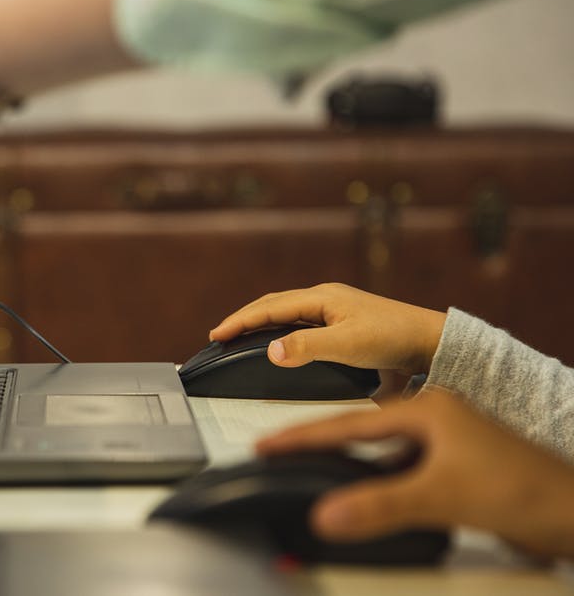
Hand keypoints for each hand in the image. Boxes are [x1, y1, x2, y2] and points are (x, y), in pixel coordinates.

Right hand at [209, 283, 446, 375]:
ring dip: (261, 323)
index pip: (268, 307)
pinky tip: (279, 343)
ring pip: (286, 313)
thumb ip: (306, 348)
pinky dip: (280, 330)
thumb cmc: (394, 338)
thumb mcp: (347, 344)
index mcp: (321, 297)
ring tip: (241, 338)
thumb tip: (269, 351)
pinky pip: (300, 323)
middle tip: (220, 336)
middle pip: (273, 305)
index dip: (240, 321)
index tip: (216, 335)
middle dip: (244, 319)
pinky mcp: (343, 323)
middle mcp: (325, 298)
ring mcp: (335, 309)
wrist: (432, 341)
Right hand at [257, 390, 573, 558]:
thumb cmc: (528, 491)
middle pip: (359, 430)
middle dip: (316, 442)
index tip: (266, 444)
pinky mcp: (456, 466)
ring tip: (310, 469)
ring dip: (346, 462)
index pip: (348, 423)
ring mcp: (446, 441)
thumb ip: (380, 505)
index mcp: (426, 408)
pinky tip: (364, 494)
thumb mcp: (443, 496)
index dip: (303, 436)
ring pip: (380, 450)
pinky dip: (374, 480)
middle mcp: (434, 417)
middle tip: (277, 451)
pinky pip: (399, 469)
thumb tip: (324, 515)